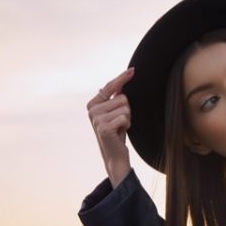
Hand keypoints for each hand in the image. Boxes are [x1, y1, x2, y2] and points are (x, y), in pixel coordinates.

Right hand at [86, 67, 134, 187]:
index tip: (133, 70)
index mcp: (93, 104)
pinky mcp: (104, 127)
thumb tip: (124, 79)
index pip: (110, 87)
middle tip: (120, 123)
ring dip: (128, 119)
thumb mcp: (115, 112)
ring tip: (120, 128)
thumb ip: (116, 96)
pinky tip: (119, 133)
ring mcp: (96, 119)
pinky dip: (127, 125)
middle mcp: (92, 110)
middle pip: (122, 98)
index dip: (122, 78)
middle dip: (127, 110)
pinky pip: (125, 117)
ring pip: (125, 108)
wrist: (114, 155)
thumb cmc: (116, 133)